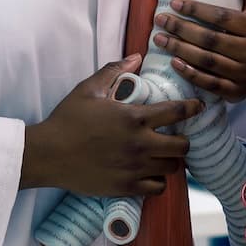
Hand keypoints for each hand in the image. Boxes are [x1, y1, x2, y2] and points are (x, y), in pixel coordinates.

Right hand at [22, 55, 199, 196]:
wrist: (47, 154)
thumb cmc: (67, 120)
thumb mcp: (89, 89)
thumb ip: (115, 71)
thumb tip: (136, 56)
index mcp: (134, 118)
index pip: (177, 111)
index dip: (192, 108)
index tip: (198, 107)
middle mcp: (140, 144)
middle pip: (182, 146)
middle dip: (183, 141)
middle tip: (175, 138)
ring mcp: (134, 168)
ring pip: (173, 168)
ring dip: (171, 161)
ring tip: (163, 156)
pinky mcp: (126, 187)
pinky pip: (158, 188)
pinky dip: (158, 181)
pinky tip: (150, 174)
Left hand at [156, 0, 245, 101]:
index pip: (222, 17)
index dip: (196, 9)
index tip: (173, 2)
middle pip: (210, 39)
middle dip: (181, 28)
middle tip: (160, 19)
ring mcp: (244, 74)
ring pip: (206, 60)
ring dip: (179, 49)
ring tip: (158, 38)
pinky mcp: (236, 92)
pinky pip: (209, 82)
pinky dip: (190, 73)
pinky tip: (173, 62)